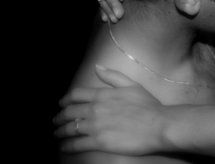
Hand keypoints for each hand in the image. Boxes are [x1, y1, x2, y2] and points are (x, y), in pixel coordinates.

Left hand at [54, 65, 170, 154]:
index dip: (66, 99)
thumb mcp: (132, 85)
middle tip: (56, 121)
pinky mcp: (99, 142)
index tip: (61, 104)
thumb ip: (113, 76)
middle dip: (59, 116)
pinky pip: (76, 143)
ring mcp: (96, 126)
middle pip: (69, 112)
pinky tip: (63, 147)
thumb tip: (97, 67)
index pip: (76, 95)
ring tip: (57, 134)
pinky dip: (67, 145)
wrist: (159, 125)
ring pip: (70, 128)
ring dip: (60, 131)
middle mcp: (96, 109)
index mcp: (103, 94)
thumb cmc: (149, 106)